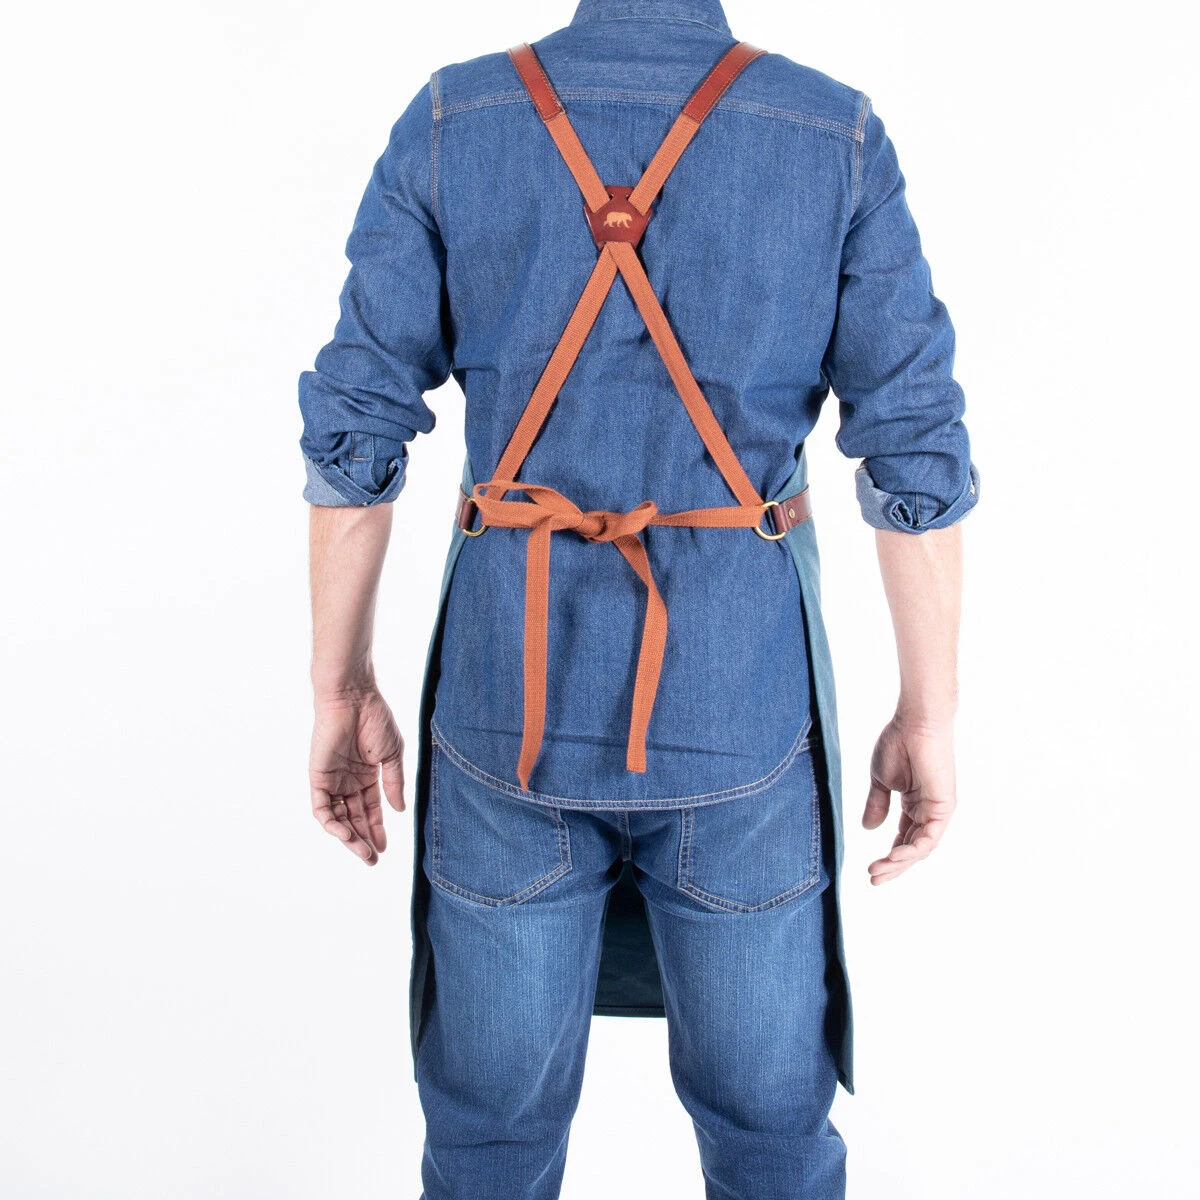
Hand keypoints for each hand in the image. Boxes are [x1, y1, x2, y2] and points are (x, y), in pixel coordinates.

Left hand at [309, 688, 405, 865]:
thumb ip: (394, 783)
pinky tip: (345, 835)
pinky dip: (332, 823)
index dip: (376, 828)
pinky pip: (322, 807)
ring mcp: (332, 779)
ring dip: (349, 837)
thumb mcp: (392, 755)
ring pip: (338, 817)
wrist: (354, 698)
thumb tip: (398, 811)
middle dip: (363, 839)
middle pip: (354, 818)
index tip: (384, 847)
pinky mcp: (318, 777)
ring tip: (364, 853)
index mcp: (366, 775)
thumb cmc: (374, 719)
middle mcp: (348, 780)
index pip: (369, 809)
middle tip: (372, 860)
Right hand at [862, 714, 955, 884]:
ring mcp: (938, 810)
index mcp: (915, 804)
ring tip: (878, 872)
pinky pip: (929, 838)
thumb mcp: (880, 781)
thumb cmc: (898, 744)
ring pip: (921, 848)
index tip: (871, 869)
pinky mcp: (944, 807)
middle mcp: (929, 810)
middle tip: (873, 879)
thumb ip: (877, 805)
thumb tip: (868, 829)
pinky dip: (912, 850)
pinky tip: (893, 857)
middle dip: (893, 866)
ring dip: (899, 862)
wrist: (914, 724)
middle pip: (912, 847)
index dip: (889, 855)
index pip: (904, 837)